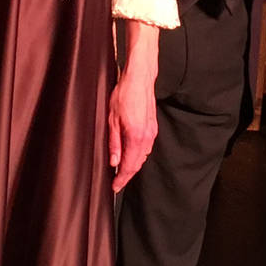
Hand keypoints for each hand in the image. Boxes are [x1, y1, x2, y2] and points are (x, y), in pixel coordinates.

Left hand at [108, 26, 159, 193]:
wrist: (140, 78)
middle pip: (137, 164)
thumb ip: (113, 142)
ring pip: (142, 157)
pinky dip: (138, 155)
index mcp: (135, 136)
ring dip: (132, 166)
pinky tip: (130, 155)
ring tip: (120, 172)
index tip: (114, 187)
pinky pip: (146, 148)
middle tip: (116, 183)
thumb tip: (113, 161)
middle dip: (126, 175)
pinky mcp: (153, 127)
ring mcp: (151, 132)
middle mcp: (146, 137)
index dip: (121, 179)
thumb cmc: (124, 94)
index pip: (128, 166)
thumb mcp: (112, 118)